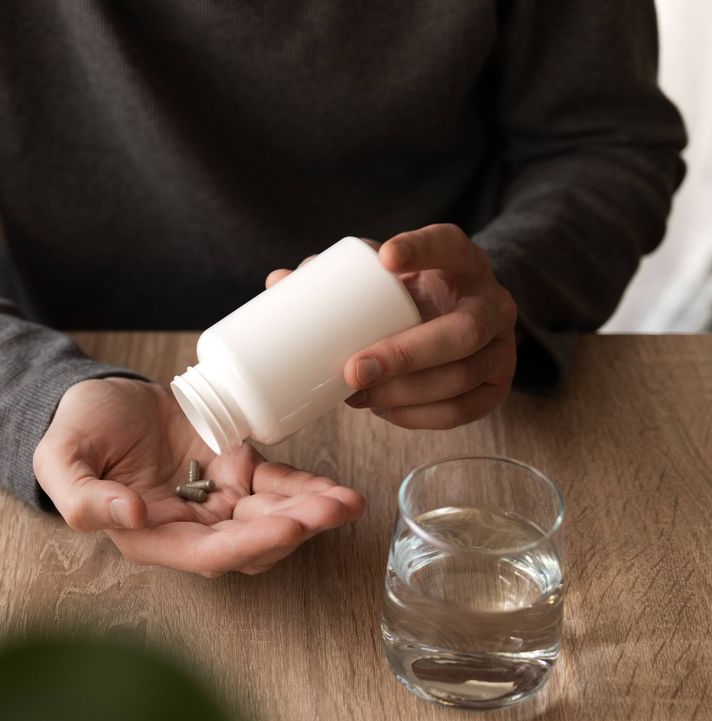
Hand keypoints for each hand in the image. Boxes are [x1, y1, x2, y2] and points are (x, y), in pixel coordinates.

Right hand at [33, 378, 364, 576]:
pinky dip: (308, 487)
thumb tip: (132, 515)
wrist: (96, 395)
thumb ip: (83, 497)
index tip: (285, 527)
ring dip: (311, 512)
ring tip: (347, 501)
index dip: (248, 545)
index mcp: (148, 535)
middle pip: (251, 543)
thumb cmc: (74, 431)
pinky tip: (337, 488)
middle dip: (295, 529)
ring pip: (273, 518)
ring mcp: (216, 499)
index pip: (205, 554)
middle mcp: (189, 527)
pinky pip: (278, 485)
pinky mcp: (234, 469)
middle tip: (332, 510)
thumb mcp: (61, 460)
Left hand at [266, 225, 516, 428]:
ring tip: (356, 396)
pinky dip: (418, 416)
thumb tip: (276, 281)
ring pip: (461, 376)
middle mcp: (493, 302)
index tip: (385, 258)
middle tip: (353, 369)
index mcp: (463, 262)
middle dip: (405, 355)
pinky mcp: (497, 387)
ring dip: (405, 393)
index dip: (423, 250)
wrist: (455, 318)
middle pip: (461, 332)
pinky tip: (384, 412)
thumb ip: (337, 276)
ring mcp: (502, 348)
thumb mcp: (383, 277)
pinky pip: (463, 410)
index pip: (450, 245)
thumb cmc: (408, 295)